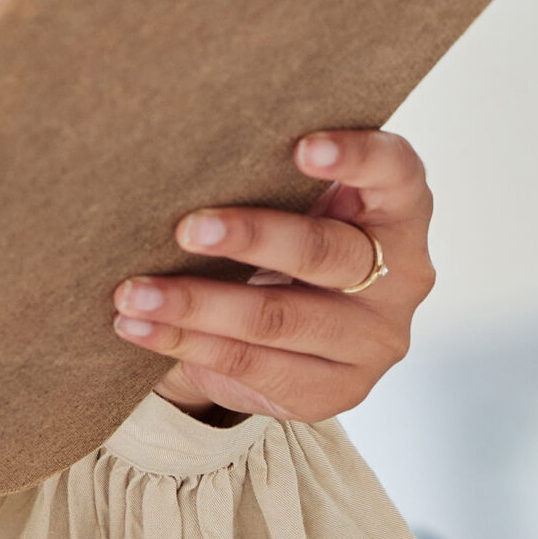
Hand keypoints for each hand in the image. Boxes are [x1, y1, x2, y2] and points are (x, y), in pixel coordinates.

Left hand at [112, 129, 433, 421]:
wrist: (292, 341)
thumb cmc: (288, 249)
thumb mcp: (299, 208)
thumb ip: (274, 182)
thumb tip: (182, 160)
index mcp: (400, 211)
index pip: (395, 171)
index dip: (354, 156)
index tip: (300, 147)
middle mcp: (402, 277)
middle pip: (324, 253)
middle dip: (249, 238)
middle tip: (186, 229)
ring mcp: (373, 342)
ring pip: (277, 319)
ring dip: (195, 304)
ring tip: (135, 292)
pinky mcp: (336, 391)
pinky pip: (251, 365)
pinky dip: (185, 343)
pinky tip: (141, 327)